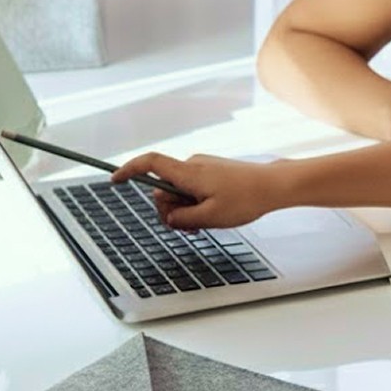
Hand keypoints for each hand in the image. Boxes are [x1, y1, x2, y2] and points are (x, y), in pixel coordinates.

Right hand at [109, 151, 283, 229]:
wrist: (276, 185)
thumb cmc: (247, 199)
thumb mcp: (210, 217)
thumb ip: (182, 218)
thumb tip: (169, 217)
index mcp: (188, 172)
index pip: (150, 164)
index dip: (129, 170)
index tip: (115, 180)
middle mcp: (193, 165)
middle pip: (164, 188)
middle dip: (171, 210)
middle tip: (192, 226)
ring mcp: (204, 167)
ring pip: (180, 191)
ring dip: (187, 209)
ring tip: (209, 221)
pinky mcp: (214, 171)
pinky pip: (194, 188)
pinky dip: (197, 203)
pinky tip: (214, 214)